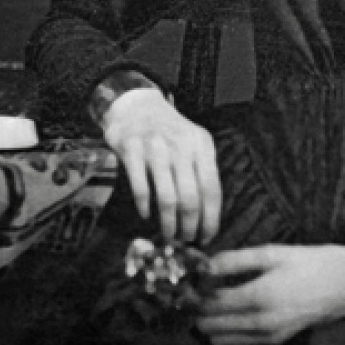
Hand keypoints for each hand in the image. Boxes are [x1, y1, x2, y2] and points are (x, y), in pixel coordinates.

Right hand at [100, 88, 220, 242]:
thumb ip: (200, 171)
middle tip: (186, 240)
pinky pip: (141, 189)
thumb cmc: (169, 131)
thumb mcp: (192, 142)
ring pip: (168, 198)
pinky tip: (146, 215)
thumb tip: (207, 215)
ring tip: (168, 235)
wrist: (137, 105)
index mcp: (201, 145)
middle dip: (190, 226)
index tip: (207, 237)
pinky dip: (145, 207)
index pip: (212, 188)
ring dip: (169, 224)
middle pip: (191, 198)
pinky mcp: (132, 150)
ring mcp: (155, 147)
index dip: (211, 218)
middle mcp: (181, 145)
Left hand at [195, 244, 344, 344]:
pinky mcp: (274, 341)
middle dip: (197, 311)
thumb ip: (235, 260)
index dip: (193, 294)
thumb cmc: (306, 262)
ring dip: (209, 324)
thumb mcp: (271, 253)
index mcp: (259, 296)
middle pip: (212, 326)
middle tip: (191, 293)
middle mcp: (260, 323)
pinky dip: (225, 334)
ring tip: (207, 302)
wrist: (341, 284)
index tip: (185, 283)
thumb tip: (205, 265)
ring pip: (222, 340)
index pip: (211, 304)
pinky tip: (226, 316)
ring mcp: (268, 337)